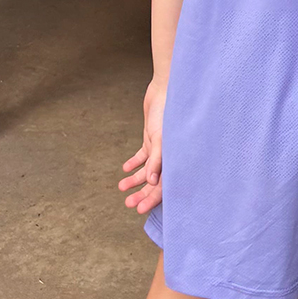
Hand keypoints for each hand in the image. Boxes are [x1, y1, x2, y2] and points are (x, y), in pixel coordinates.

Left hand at [120, 77, 166, 214]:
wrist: (166, 89)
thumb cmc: (168, 112)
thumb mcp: (161, 137)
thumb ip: (157, 159)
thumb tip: (151, 182)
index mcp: (175, 158)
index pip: (164, 186)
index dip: (152, 198)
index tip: (139, 209)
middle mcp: (168, 156)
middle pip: (154, 181)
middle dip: (141, 193)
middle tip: (128, 203)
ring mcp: (159, 148)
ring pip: (146, 170)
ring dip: (134, 180)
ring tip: (122, 188)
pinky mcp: (152, 139)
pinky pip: (143, 156)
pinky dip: (134, 163)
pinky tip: (125, 169)